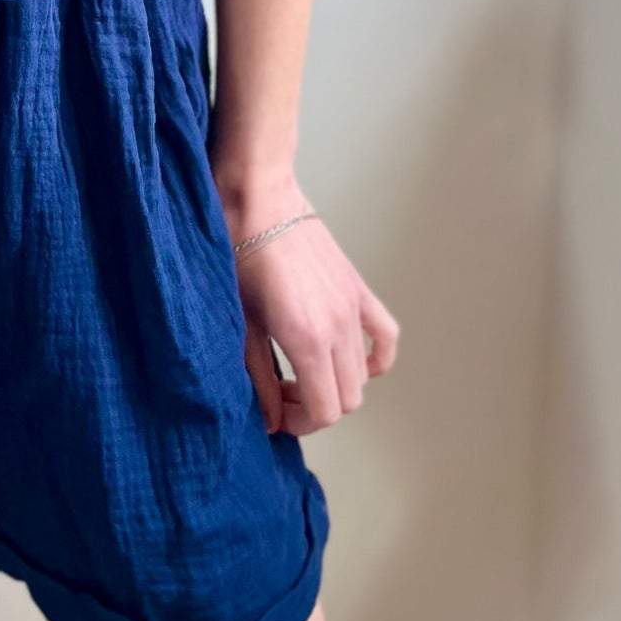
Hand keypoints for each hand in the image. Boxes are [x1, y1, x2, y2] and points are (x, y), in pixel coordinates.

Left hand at [218, 178, 399, 437]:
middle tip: (282, 392)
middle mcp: (338, 328)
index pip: (325, 412)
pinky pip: (385, 335)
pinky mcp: (357, 287)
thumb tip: (271, 419)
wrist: (257, 196)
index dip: (300, 424)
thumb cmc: (235, 253)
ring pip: (363, 374)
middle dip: (315, 408)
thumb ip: (258, 376)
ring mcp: (352, 306)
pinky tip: (348, 357)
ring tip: (300, 371)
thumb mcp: (239, 322)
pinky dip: (376, 357)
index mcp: (307, 340)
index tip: (276, 414)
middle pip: (348, 399)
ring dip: (336, 385)